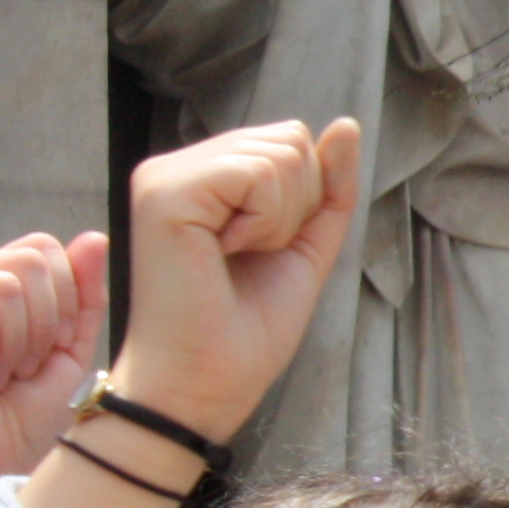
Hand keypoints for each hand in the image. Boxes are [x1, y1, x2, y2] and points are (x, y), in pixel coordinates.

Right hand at [0, 231, 106, 497]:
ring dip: (15, 344)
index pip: (42, 248)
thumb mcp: (69, 351)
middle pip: (27, 259)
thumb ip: (83, 296)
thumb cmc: (22, 418)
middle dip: (43, 324)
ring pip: (3, 285)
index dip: (64, 296)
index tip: (49, 349)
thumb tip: (93, 237)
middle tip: (19, 369)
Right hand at [110, 120, 361, 445]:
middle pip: (290, 140)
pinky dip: (264, 222)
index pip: (292, 141)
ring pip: (280, 153)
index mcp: (204, 175)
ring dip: (279, 219)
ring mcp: (164, 175)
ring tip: (233, 258)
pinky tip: (223, 254)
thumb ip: (327, 185)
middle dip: (294, 208)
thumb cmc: (247, 326)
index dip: (303, 202)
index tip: (260, 251)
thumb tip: (345, 125)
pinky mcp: (163, 192)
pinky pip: (259, 174)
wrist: (207, 383)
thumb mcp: (306, 244)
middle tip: (247, 258)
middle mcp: (176, 165)